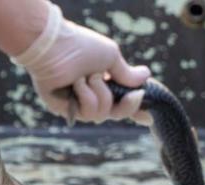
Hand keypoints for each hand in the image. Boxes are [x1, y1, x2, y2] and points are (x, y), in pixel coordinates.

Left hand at [12, 3, 150, 124]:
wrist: (56, 47)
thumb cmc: (82, 47)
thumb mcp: (111, 57)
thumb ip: (126, 73)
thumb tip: (147, 76)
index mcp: (103, 81)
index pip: (122, 100)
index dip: (135, 109)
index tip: (148, 117)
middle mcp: (92, 94)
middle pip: (117, 113)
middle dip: (128, 105)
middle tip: (135, 95)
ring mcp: (79, 104)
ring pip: (103, 114)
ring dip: (101, 93)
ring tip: (88, 76)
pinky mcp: (66, 110)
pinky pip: (88, 112)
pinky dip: (86, 96)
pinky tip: (76, 83)